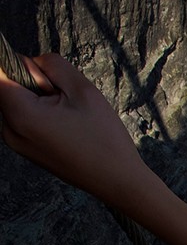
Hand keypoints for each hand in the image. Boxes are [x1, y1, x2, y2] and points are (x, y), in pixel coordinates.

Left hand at [0, 53, 146, 203]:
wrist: (117, 181)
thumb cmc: (103, 139)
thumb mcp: (82, 89)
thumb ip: (50, 64)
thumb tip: (31, 63)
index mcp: (20, 115)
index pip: (0, 72)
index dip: (23, 65)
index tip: (48, 80)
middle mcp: (10, 131)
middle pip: (8, 86)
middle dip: (34, 82)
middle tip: (66, 101)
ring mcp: (16, 143)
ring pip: (18, 101)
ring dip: (40, 98)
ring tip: (69, 117)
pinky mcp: (26, 150)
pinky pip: (25, 118)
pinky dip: (42, 114)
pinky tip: (66, 128)